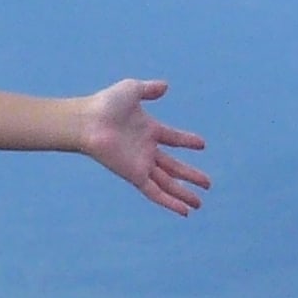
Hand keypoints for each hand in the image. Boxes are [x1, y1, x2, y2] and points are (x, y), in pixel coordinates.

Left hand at [81, 79, 209, 214]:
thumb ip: (149, 89)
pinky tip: (183, 211)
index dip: (187, 141)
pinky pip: (155, 192)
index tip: (202, 145)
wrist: (89, 121)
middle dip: (190, 176)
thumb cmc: (106, 104)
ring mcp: (141, 164)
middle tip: (207, 184)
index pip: (173, 138)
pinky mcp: (135, 175)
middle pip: (173, 168)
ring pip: (167, 184)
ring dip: (183, 194)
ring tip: (199, 203)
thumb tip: (165, 86)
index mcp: (148, 130)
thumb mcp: (132, 89)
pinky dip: (169, 202)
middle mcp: (146, 150)